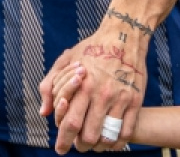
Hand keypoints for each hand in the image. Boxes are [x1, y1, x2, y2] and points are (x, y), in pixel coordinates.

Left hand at [39, 25, 148, 153]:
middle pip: (88, 135)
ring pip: (107, 137)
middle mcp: (101, 93)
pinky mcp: (135, 100)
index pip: (70, 123)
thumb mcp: (67, 59)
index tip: (61, 149)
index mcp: (83, 85)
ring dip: (98, 146)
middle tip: (79, 145)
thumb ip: (50, 85)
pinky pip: (126, 132)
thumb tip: (44, 112)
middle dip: (80, 145)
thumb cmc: (92, 48)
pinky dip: (117, 143)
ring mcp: (120, 98)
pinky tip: (110, 140)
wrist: (124, 34)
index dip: (63, 141)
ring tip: (94, 143)